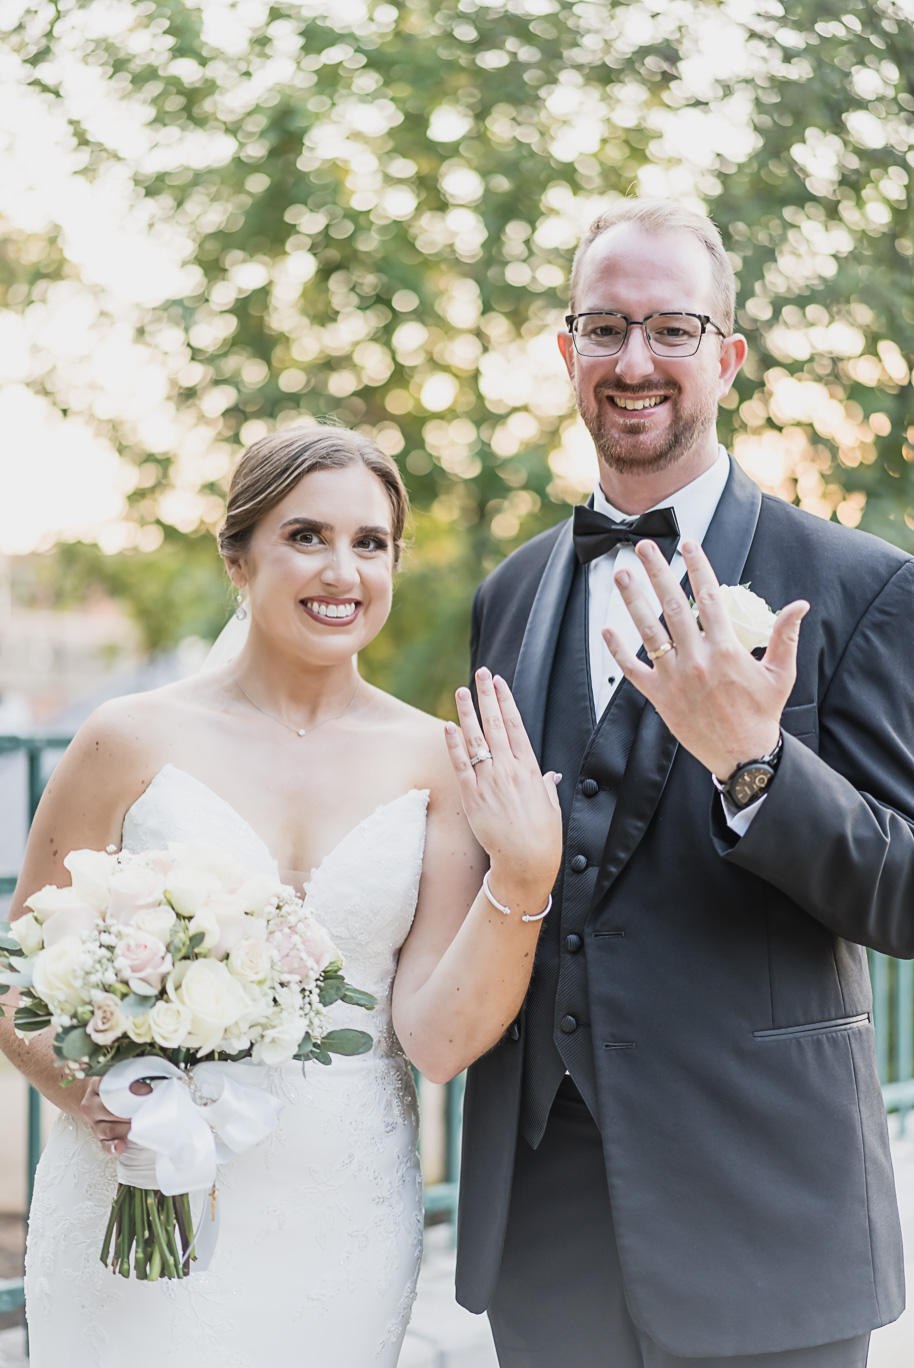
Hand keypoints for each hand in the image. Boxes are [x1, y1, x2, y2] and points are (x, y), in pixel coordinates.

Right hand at [80, 1076, 149, 1156]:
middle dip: (132, 1113)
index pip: (111, 1088)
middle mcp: (90, 1105)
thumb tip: (150, 1083)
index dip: (131, 1090)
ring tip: (142, 1125)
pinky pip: (104, 1145)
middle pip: (111, 1112)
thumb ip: (131, 1075)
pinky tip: (121, 1147)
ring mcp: (93, 1123)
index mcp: (95, 1086)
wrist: (97, 1097)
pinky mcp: (99, 1137)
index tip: (147, 1092)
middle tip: (148, 1111)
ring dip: (128, 1129)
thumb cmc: (113, 1086)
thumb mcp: (117, 1075)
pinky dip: (113, 1147)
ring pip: (110, 1130)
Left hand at [445, 668, 561, 894]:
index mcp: (530, 769)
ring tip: (461, 691)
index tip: (500, 683)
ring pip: (476, 739)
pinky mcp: (473, 797)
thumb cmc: (542, 838)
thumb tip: (548, 777)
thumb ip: (546, 786)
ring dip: (467, 712)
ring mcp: (489, 781)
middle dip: (487, 696)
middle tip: (481, 673)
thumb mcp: (551, 806)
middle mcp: (509, 770)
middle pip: (495, 724)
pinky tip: (448, 726)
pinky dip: (453, 744)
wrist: (526, 863)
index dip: (506, 702)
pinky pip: (461, 765)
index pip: (515, 726)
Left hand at [604, 539, 808, 779]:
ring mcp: (675, 678)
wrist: (742, 755)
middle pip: (674, 605)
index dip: (698, 567)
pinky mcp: (659, 697)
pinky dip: (619, 651)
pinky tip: (607, 629)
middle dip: (658, 572)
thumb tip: (800, 605)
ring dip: (633, 601)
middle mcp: (698, 660)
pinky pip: (633, 670)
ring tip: (622, 575)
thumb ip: (786, 636)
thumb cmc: (762, 713)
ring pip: (649, 632)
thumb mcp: (781, 673)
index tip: (688, 545)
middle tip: (645, 546)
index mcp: (727, 650)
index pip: (709, 597)